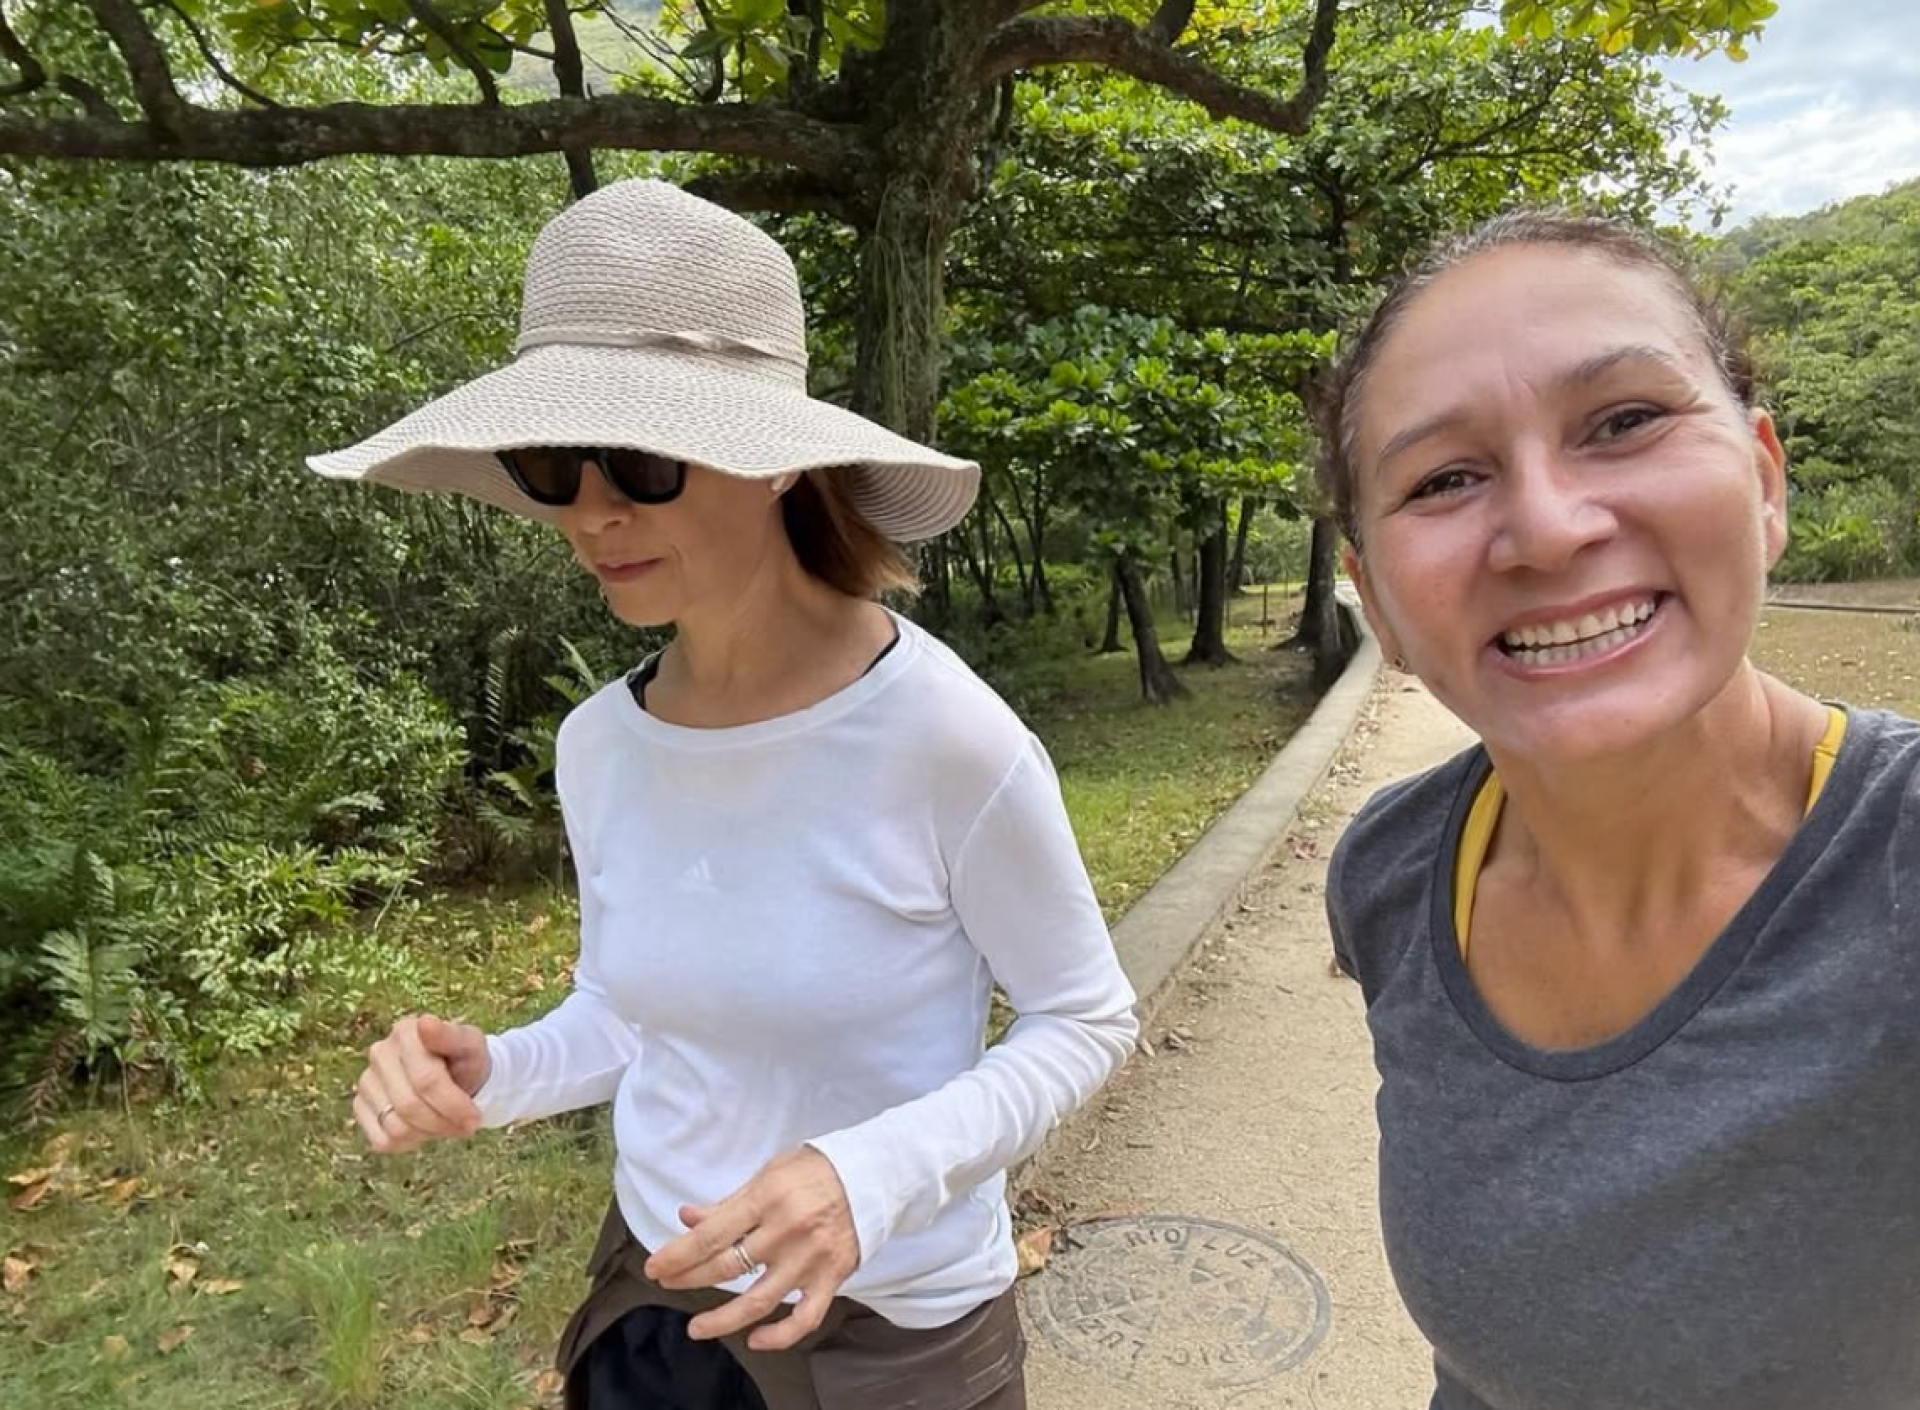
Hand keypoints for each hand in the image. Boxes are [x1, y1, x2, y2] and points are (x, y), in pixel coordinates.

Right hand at [352, 1013, 489, 1153]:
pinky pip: (382, 1140)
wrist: (458, 1076)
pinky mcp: (360, 1105)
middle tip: (467, 1125)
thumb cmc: (466, 1060)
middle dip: (444, 1122)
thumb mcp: (471, 1046)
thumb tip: (426, 1023)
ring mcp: (366, 1080)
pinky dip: (410, 1142)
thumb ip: (452, 1036)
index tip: (475, 1117)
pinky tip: (425, 1128)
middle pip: (410, 1106)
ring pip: (395, 1127)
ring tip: (447, 1122)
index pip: (426, 1080)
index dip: (453, 1105)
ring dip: (429, 1133)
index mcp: (406, 1032)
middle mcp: (380, 1053)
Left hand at [645, 1148, 858, 1351]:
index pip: (711, 1235)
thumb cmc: (815, 1170)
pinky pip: (804, 1317)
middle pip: (726, 1267)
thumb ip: (729, 1202)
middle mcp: (786, 1230)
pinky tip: (756, 1339)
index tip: (655, 1267)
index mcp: (768, 1198)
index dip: (678, 1255)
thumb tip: (688, 1219)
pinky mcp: (831, 1277)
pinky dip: (780, 1335)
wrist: (873, 1174)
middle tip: (667, 1282)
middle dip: (688, 1278)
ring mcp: (809, 1258)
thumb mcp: (768, 1173)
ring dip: (722, 1319)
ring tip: (697, 1328)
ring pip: (758, 1300)